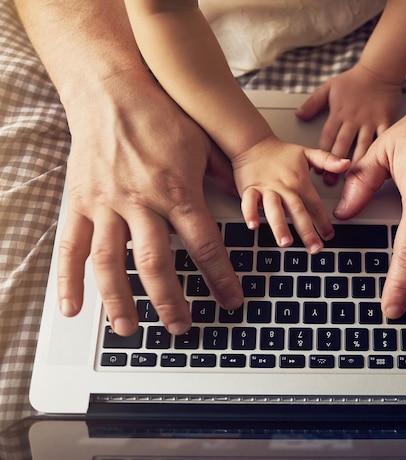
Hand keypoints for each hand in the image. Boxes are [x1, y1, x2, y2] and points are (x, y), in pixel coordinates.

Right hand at [58, 71, 242, 335]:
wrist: (113, 92)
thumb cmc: (161, 116)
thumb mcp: (202, 145)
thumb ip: (220, 179)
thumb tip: (244, 199)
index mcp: (177, 192)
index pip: (205, 246)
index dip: (220, 278)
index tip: (230, 301)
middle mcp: (142, 204)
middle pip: (157, 264)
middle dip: (171, 302)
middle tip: (181, 327)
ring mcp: (106, 205)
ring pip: (111, 263)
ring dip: (121, 301)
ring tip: (130, 329)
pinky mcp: (79, 202)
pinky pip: (70, 246)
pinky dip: (68, 280)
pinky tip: (73, 308)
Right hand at [231, 135, 349, 252]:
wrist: (253, 143)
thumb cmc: (280, 153)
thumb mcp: (307, 153)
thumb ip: (327, 160)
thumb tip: (347, 163)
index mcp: (299, 182)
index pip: (315, 205)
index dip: (323, 222)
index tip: (329, 236)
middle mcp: (284, 188)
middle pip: (297, 211)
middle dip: (306, 231)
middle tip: (314, 248)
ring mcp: (266, 189)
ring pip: (274, 209)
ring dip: (279, 226)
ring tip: (285, 242)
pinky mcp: (249, 189)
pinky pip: (249, 202)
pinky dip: (250, 213)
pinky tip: (253, 226)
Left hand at [295, 63, 401, 183]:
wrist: (379, 70)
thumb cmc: (353, 80)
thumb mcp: (328, 88)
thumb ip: (313, 103)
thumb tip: (298, 115)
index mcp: (338, 113)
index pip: (327, 138)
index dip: (321, 155)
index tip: (318, 170)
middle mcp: (353, 119)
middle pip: (342, 146)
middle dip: (335, 165)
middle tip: (331, 182)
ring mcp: (370, 121)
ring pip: (362, 146)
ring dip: (356, 164)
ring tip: (352, 181)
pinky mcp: (385, 121)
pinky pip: (383, 139)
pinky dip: (381, 152)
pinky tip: (379, 166)